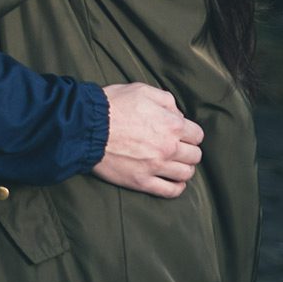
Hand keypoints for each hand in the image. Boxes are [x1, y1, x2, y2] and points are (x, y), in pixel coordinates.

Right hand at [91, 83, 203, 197]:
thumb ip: (166, 100)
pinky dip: (176, 187)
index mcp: (172, 125)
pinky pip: (171, 191)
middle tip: (175, 147)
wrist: (85, 126)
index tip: (179, 133)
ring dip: (183, 168)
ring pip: (186, 174)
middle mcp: (169, 147)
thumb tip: (177, 114)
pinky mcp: (142, 181)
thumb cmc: (112, 105)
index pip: (197, 135)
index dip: (189, 133)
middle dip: (187, 150)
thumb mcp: (141, 90)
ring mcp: (156, 167)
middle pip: (194, 155)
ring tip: (172, 163)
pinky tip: (172, 181)